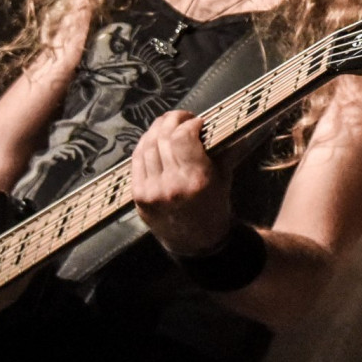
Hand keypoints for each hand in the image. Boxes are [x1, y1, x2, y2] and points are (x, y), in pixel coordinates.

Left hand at [131, 110, 232, 255]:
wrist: (197, 243)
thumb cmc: (215, 207)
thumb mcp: (224, 177)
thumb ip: (221, 148)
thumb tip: (221, 121)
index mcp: (196, 180)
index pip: (183, 137)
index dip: (189, 123)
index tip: (198, 121)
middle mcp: (171, 185)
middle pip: (163, 138)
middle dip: (172, 121)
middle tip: (182, 118)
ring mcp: (151, 191)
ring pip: (147, 146)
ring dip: (157, 130)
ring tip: (168, 126)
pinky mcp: (138, 195)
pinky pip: (137, 160)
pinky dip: (144, 145)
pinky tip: (154, 140)